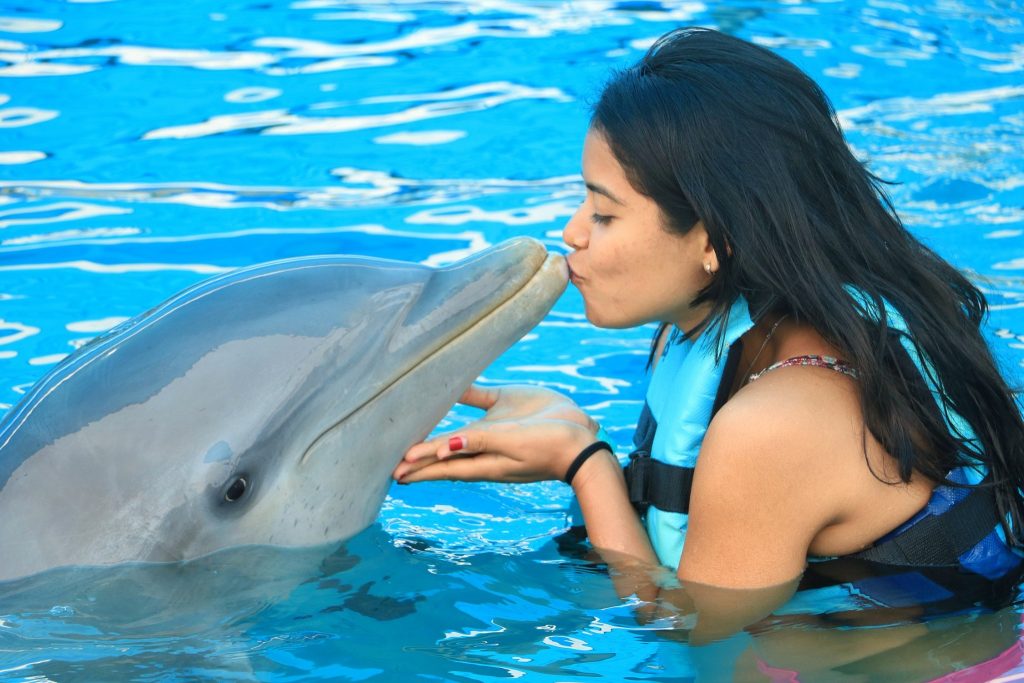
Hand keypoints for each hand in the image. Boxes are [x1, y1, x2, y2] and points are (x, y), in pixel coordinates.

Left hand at [392, 384, 598, 483]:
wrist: (583, 439)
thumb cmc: (548, 445)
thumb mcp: (511, 443)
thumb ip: (478, 441)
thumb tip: (443, 449)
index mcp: (481, 461)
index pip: (441, 466)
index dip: (417, 467)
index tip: (393, 470)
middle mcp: (482, 446)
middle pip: (442, 454)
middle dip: (418, 458)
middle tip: (391, 462)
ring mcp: (493, 429)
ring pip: (455, 430)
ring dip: (433, 433)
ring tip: (411, 435)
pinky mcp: (505, 408)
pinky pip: (477, 399)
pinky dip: (459, 394)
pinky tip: (447, 386)